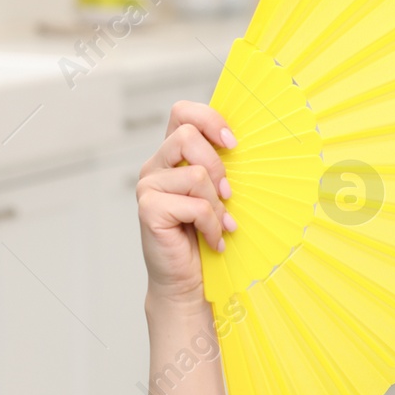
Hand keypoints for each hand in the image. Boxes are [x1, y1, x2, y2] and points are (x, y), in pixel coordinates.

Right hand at [138, 100, 237, 304]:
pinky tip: (213, 240)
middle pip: (186, 134)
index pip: (182, 112)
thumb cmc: (206, 237)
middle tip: (228, 195)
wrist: (188, 281)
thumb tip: (245, 147)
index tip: (232, 142)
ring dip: (217, 205)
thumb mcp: (220, 196)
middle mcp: (156, 167)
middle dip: (217, 165)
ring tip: (220, 225)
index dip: (208, 118)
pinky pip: (195, 205)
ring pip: (195, 174)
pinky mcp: (149, 209)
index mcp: (172, 156)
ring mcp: (148, 187)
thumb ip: (221, 170)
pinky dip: (211, 225)